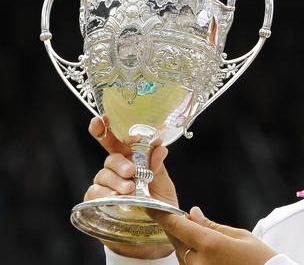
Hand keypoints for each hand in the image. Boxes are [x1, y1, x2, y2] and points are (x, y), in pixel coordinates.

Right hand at [84, 116, 178, 258]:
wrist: (153, 231)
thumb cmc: (158, 202)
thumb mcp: (164, 184)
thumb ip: (159, 167)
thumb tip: (159, 148)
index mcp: (131, 159)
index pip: (117, 141)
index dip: (106, 128)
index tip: (103, 119)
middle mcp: (115, 170)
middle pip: (110, 158)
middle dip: (119, 162)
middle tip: (132, 171)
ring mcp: (105, 185)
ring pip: (103, 175)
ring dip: (116, 181)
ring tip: (130, 190)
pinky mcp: (96, 201)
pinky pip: (94, 193)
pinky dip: (104, 194)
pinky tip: (113, 197)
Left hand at [149, 206, 277, 264]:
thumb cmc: (259, 259)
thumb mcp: (239, 235)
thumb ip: (211, 225)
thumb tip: (192, 213)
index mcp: (210, 245)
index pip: (178, 226)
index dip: (162, 215)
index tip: (151, 207)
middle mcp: (199, 262)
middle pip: (176, 240)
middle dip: (177, 227)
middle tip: (183, 218)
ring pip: (180, 253)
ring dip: (184, 242)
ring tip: (202, 236)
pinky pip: (188, 264)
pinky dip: (190, 255)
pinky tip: (202, 250)